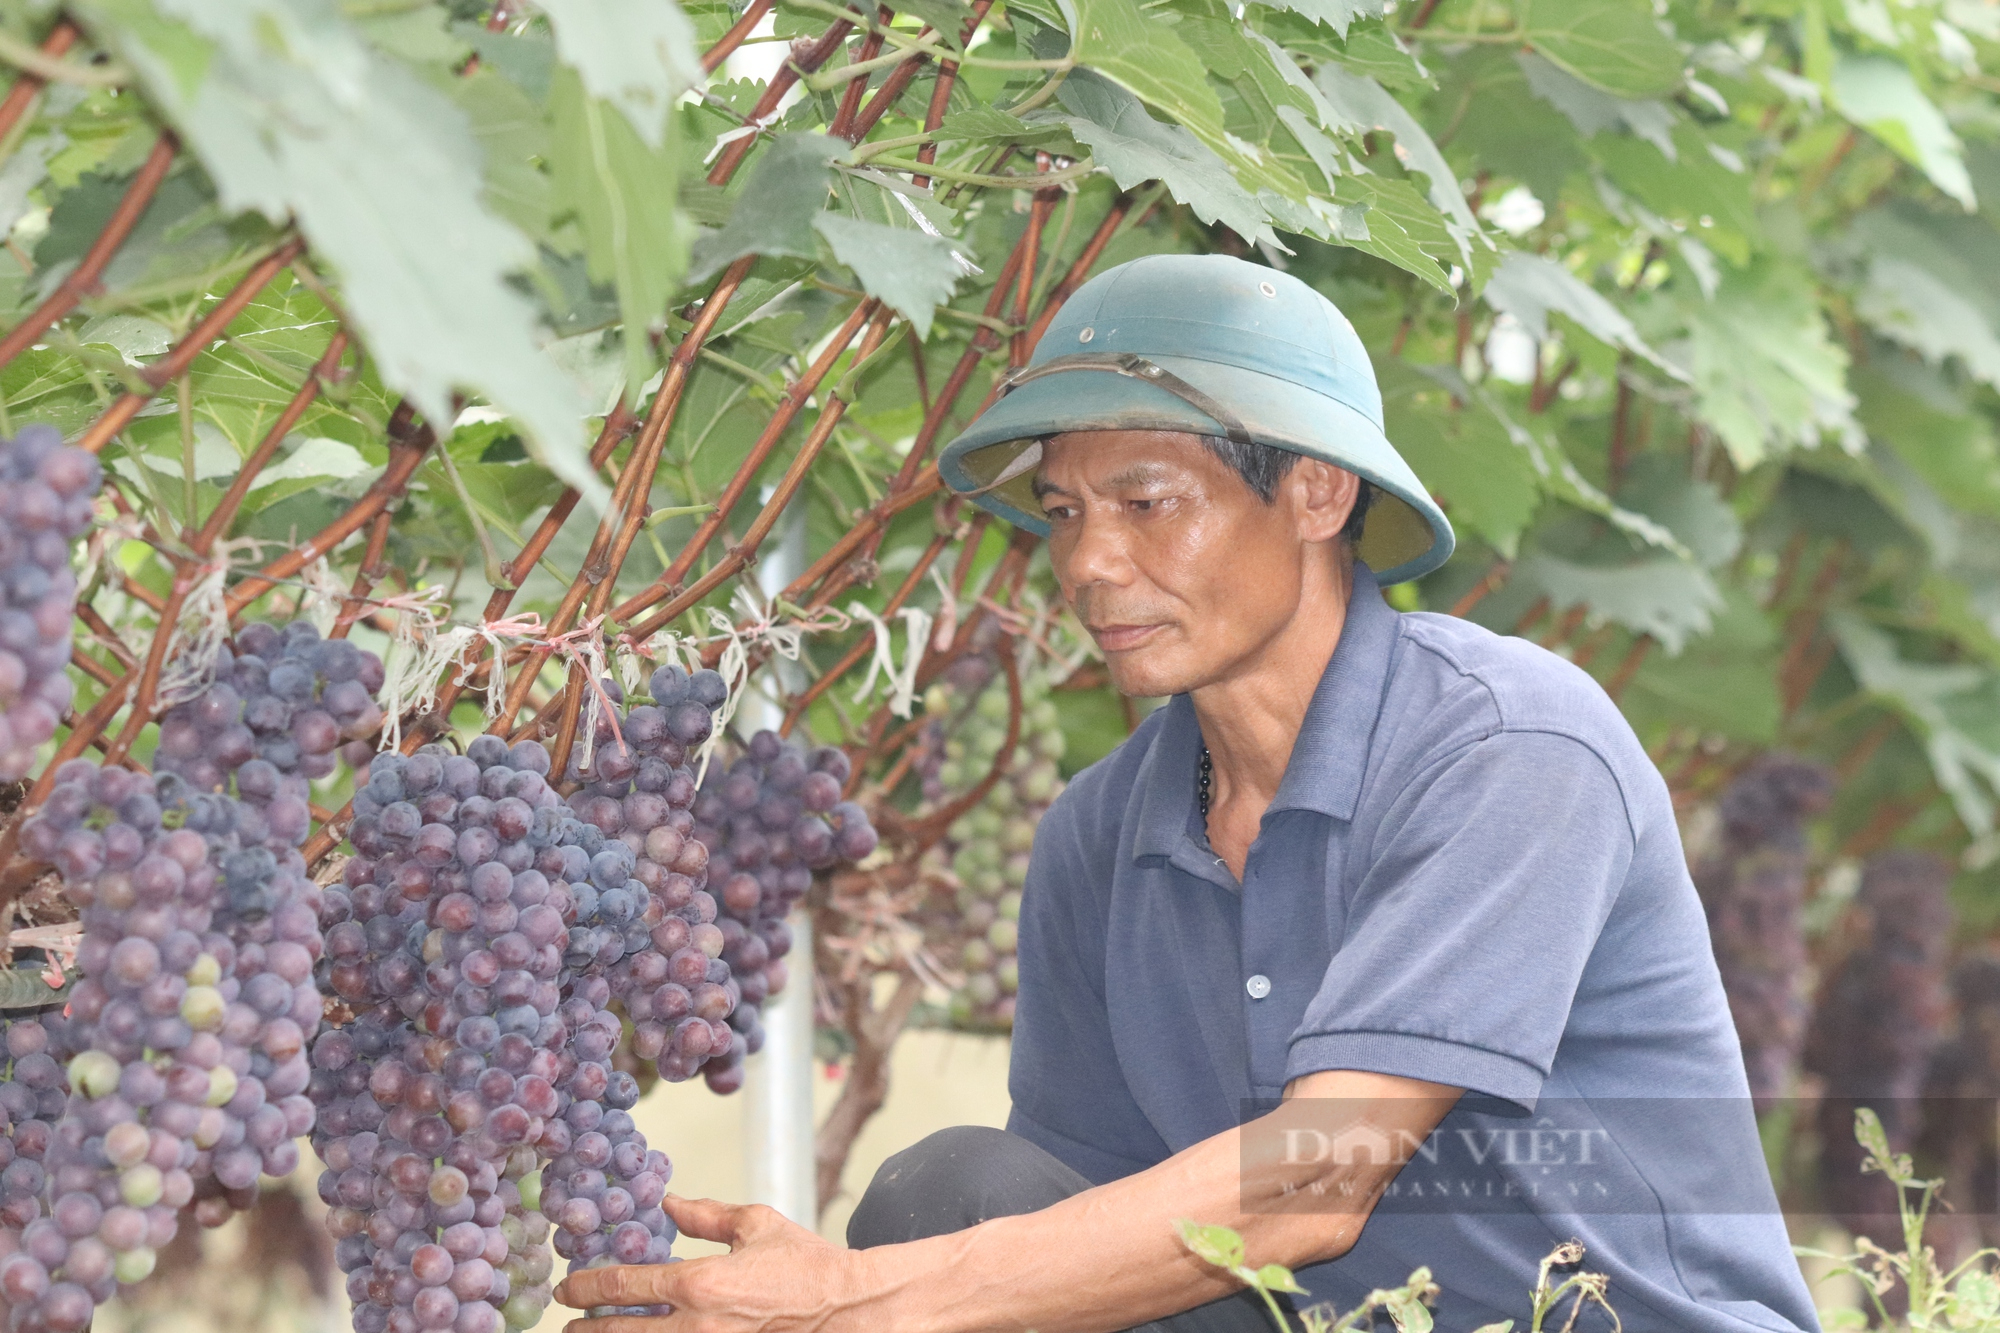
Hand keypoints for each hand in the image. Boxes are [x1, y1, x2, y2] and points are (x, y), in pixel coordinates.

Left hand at [555, 1195, 885, 1332]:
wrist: (846, 1310)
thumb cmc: (806, 1265)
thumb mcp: (757, 1224)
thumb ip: (707, 1214)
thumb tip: (668, 1204)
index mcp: (701, 1283)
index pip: (625, 1287)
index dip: (587, 1288)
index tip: (567, 1288)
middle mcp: (697, 1326)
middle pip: (621, 1332)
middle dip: (587, 1326)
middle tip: (567, 1320)